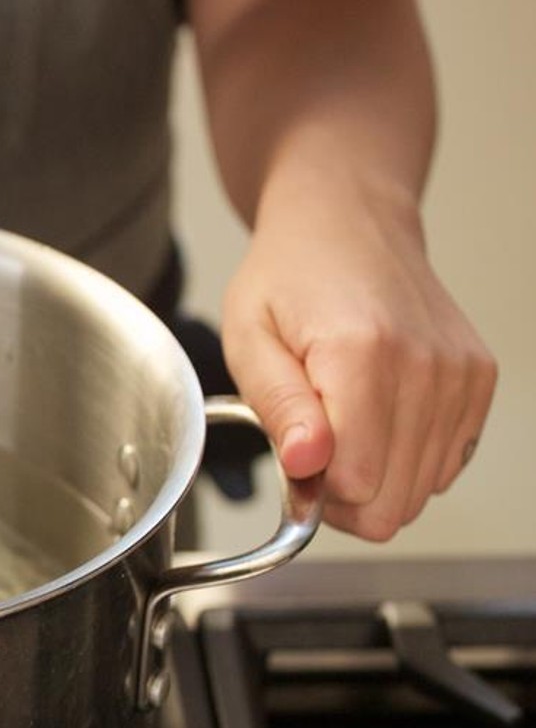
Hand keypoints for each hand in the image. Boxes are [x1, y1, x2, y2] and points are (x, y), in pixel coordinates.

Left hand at [220, 174, 496, 540]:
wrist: (348, 224)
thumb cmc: (289, 278)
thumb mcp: (249, 338)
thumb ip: (278, 408)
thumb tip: (307, 464)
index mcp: (363, 354)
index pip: (355, 483)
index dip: (312, 485)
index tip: (293, 451)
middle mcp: (427, 366)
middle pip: (392, 503)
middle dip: (342, 493)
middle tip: (312, 445)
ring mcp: (461, 375)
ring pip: (419, 492)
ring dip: (374, 475)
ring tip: (343, 421)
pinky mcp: (478, 381)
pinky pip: (444, 466)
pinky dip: (405, 457)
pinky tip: (376, 416)